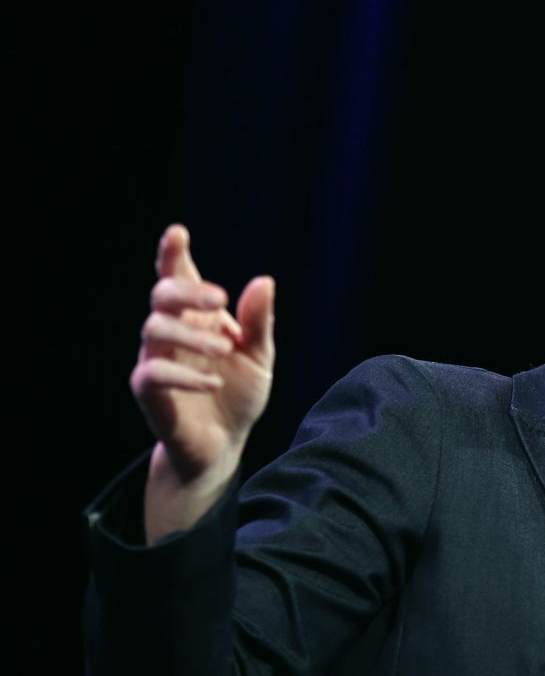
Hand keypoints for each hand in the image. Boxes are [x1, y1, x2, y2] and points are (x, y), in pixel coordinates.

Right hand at [130, 224, 274, 541]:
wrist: (226, 443)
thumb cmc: (239, 393)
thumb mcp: (260, 357)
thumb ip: (259, 322)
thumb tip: (263, 281)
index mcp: (198, 318)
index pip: (179, 278)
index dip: (173, 254)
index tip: (177, 233)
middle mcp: (173, 334)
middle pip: (161, 296)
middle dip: (186, 291)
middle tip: (219, 301)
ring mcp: (158, 360)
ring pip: (153, 329)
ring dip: (191, 336)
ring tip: (225, 350)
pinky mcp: (150, 393)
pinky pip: (151, 373)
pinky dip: (183, 375)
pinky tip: (213, 383)